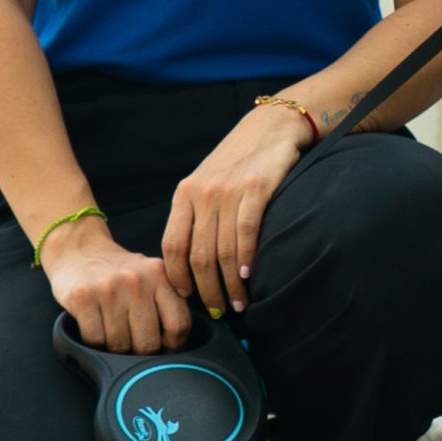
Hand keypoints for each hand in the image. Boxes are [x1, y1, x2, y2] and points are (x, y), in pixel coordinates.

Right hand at [42, 219, 191, 353]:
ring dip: (115, 347)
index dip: (171, 344)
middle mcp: (136, 280)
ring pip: (120, 345)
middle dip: (139, 350)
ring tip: (111, 329)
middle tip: (132, 340)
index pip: (178, 325)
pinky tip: (95, 326)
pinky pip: (95, 340)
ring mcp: (109, 288)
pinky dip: (94, 342)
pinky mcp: (82, 296)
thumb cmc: (117, 273)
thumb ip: (167, 301)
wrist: (78, 250)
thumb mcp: (150, 276)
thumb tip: (175, 345)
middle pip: (148, 342)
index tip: (162, 345)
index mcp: (159, 275)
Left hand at [163, 103, 310, 318]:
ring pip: (222, 251)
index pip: (172, 247)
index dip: (178, 279)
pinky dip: (246, 260)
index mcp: (184, 194)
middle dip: (206, 291)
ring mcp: (228, 192)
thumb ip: (196, 216)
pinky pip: (246, 233)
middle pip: (197, 256)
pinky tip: (250, 277)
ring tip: (239, 304)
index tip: (189, 300)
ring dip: (230, 285)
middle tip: (218, 312)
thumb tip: (191, 264)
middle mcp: (202, 194)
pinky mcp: (256, 189)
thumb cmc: (238, 162)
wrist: (269, 128)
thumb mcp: (206, 183)